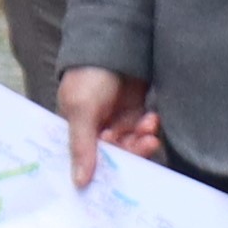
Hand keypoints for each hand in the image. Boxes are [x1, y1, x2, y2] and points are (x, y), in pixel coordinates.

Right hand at [57, 67, 160, 182]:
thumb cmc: (89, 76)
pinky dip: (148, 129)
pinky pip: (143, 132)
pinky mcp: (135, 113)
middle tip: (145, 145)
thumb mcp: (81, 110)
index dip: (102, 172)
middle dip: (132, 153)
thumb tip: (79, 184)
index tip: (119, 181)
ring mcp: (117, 122)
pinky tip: (151, 119)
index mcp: (76, 132)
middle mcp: (96, 131)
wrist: (114, 42)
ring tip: (149, 128)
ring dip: (143, 141)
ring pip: (132, 146)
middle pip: (116, 157)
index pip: (88, 161)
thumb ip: (82, 147)